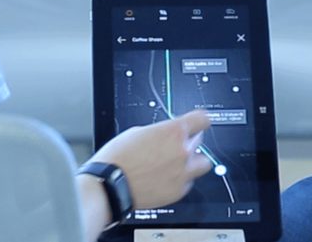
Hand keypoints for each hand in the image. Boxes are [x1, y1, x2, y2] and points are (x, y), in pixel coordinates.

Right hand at [91, 110, 213, 209]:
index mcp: (173, 131)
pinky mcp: (178, 191)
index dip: (199, 120)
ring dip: (192, 162)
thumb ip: (161, 132)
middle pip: (201, 141)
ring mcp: (182, 173)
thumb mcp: (138, 132)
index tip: (197, 123)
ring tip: (175, 165)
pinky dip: (180, 180)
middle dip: (189, 142)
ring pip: (202, 164)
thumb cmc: (118, 157)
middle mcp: (182, 151)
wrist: (110, 185)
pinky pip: (188, 182)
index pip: (202, 119)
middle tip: (174, 147)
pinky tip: (164, 179)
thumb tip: (167, 136)